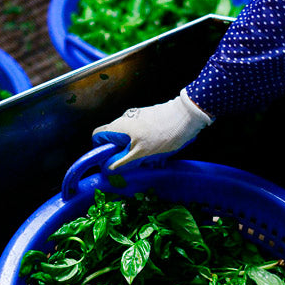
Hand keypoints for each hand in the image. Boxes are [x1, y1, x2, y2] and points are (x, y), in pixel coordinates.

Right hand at [92, 89, 212, 169]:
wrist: (187, 116)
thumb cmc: (163, 134)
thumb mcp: (141, 153)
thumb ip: (122, 161)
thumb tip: (107, 168)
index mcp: (119, 126)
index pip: (97, 135)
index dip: (100, 148)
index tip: (110, 159)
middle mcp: (125, 119)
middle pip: (116, 139)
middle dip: (124, 153)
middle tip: (137, 163)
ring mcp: (138, 117)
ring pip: (131, 138)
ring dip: (138, 151)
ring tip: (154, 159)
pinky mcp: (149, 117)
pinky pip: (142, 134)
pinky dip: (148, 145)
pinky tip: (161, 152)